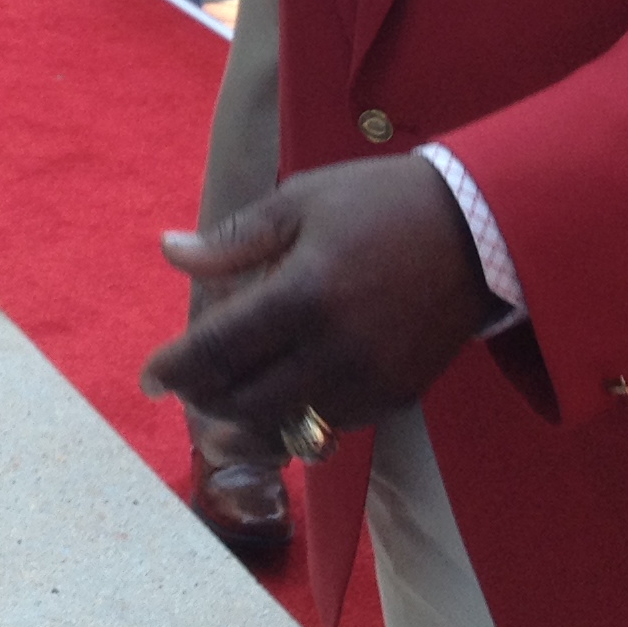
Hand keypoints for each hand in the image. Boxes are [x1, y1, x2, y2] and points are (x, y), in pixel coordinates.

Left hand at [143, 156, 499, 439]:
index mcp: (303, 294)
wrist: (479, 228)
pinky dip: (296, 417)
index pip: (218, 351)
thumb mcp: (300, 201)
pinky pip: (331, 425)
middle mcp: (334, 349)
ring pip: (286, 425)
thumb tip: (169, 251)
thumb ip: (233, 239)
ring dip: (246, 417)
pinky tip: (281, 394)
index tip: (148, 377)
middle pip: (244, 401)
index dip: (174, 369)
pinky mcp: (397, 397)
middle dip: (203, 398)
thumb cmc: (380, 203)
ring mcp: (369, 381)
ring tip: (223, 397)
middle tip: (185, 383)